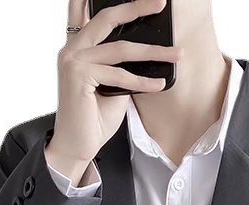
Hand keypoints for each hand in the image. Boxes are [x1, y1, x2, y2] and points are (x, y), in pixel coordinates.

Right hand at [46, 0, 183, 182]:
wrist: (76, 146)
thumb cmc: (93, 118)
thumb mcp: (111, 85)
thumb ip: (120, 65)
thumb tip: (145, 54)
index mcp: (76, 47)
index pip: (85, 11)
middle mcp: (71, 49)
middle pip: (107, 17)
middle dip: (136, 8)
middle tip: (160, 3)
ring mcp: (73, 60)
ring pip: (121, 48)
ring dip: (153, 51)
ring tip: (176, 54)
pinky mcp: (79, 76)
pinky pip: (120, 75)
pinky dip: (143, 81)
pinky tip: (159, 85)